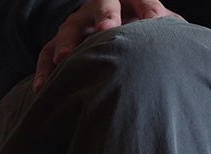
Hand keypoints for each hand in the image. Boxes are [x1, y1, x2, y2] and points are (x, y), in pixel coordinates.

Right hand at [32, 0, 186, 92]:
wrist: (122, 38)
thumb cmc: (145, 34)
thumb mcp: (160, 28)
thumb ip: (166, 25)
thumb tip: (168, 28)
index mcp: (126, 0)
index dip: (144, 7)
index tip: (149, 21)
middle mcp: (98, 9)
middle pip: (99, 4)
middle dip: (103, 15)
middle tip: (106, 29)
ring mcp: (79, 25)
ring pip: (69, 28)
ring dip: (66, 43)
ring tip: (64, 59)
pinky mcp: (64, 45)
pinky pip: (49, 54)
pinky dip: (45, 70)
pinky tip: (42, 88)